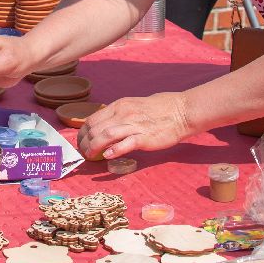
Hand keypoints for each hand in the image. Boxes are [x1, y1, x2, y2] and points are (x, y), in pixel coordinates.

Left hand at [76, 92, 192, 161]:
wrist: (182, 111)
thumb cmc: (160, 108)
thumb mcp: (134, 105)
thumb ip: (120, 115)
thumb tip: (106, 126)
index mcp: (119, 106)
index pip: (92, 119)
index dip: (82, 133)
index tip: (81, 142)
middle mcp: (123, 114)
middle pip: (94, 129)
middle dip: (84, 143)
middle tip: (84, 153)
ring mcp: (133, 125)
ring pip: (105, 136)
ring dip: (93, 148)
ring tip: (90, 157)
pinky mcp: (144, 137)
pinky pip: (125, 144)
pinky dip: (113, 150)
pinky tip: (107, 157)